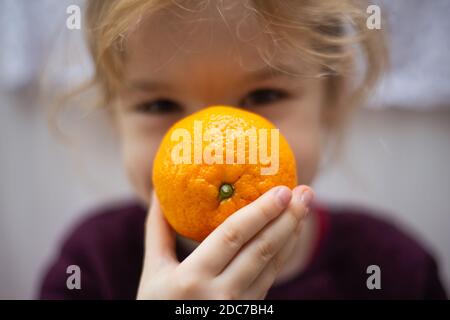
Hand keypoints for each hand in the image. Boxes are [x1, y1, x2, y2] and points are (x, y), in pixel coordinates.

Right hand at [136, 185, 313, 299]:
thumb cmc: (158, 304)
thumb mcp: (153, 270)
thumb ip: (158, 230)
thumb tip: (159, 191)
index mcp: (192, 279)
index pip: (233, 237)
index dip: (260, 212)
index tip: (282, 189)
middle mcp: (220, 295)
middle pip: (262, 249)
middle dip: (287, 218)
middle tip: (305, 192)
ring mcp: (239, 308)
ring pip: (272, 265)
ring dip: (291, 234)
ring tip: (303, 206)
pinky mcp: (250, 312)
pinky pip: (271, 278)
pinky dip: (283, 253)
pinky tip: (289, 233)